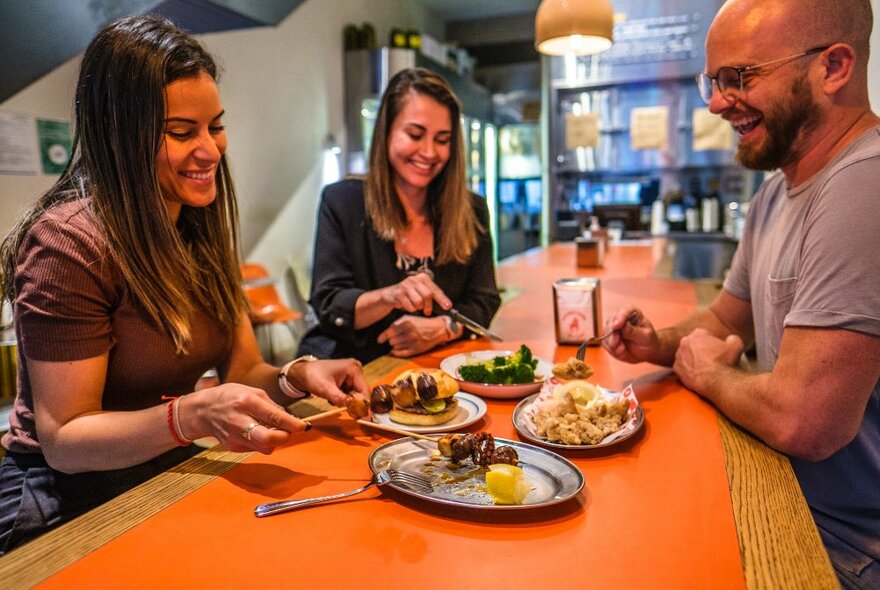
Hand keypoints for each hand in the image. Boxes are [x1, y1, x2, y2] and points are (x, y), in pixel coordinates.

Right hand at [182, 383, 307, 454]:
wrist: (202, 411)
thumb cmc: (229, 396)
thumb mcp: (251, 391)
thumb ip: (271, 405)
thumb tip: (289, 419)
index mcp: (246, 402)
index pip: (274, 417)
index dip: (292, 424)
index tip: (303, 426)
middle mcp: (239, 421)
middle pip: (268, 439)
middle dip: (284, 437)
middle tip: (289, 431)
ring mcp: (234, 437)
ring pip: (265, 448)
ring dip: (275, 441)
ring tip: (273, 430)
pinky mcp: (232, 447)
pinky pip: (255, 449)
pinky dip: (262, 442)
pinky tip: (258, 432)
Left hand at [286, 358, 369, 407]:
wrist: (302, 373)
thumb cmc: (312, 376)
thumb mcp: (326, 389)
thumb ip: (340, 399)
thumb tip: (354, 410)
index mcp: (353, 368)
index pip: (364, 390)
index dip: (364, 405)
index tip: (364, 418)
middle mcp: (355, 370)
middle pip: (361, 393)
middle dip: (353, 403)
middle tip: (345, 411)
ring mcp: (352, 375)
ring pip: (355, 395)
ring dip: (347, 402)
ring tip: (332, 399)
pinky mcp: (347, 380)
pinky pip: (350, 394)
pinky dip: (343, 399)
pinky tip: (332, 397)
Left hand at [377, 314, 446, 356]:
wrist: (437, 329)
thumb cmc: (422, 323)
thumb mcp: (409, 318)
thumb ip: (397, 323)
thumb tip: (386, 333)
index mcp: (406, 324)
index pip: (389, 332)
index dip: (382, 337)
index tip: (379, 340)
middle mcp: (409, 333)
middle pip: (391, 341)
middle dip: (391, 340)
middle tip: (395, 338)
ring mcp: (413, 343)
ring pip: (395, 347)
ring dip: (395, 346)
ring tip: (400, 342)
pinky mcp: (416, 350)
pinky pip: (402, 354)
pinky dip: (397, 352)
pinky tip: (396, 350)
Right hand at [381, 273, 450, 315]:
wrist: (391, 295)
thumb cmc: (410, 295)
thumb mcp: (422, 292)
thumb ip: (434, 296)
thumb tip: (447, 305)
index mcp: (423, 278)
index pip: (435, 289)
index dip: (442, 299)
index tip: (448, 306)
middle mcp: (414, 279)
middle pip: (427, 295)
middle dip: (428, 306)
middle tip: (427, 312)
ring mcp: (405, 285)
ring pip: (418, 302)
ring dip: (418, 308)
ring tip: (415, 306)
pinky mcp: (398, 293)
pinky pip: (410, 306)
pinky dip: (410, 309)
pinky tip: (407, 305)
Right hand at [603, 307, 657, 362]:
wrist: (646, 352)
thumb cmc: (648, 341)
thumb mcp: (645, 337)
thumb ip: (634, 331)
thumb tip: (624, 325)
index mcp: (633, 313)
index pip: (625, 310)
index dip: (620, 317)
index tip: (616, 326)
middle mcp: (621, 317)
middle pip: (611, 321)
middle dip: (613, 334)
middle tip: (616, 344)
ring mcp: (613, 327)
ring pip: (606, 332)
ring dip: (612, 344)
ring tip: (622, 351)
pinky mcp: (609, 337)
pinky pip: (605, 343)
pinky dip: (611, 349)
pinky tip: (620, 352)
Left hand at [673, 328, 743, 392]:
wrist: (715, 381)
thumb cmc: (725, 362)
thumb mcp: (736, 344)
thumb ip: (732, 338)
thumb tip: (730, 339)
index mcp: (698, 333)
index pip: (703, 334)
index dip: (710, 341)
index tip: (715, 349)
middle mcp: (685, 342)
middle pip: (692, 343)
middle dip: (699, 349)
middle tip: (709, 358)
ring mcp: (679, 355)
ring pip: (685, 355)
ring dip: (692, 359)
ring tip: (703, 368)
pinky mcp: (676, 368)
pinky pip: (681, 367)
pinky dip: (687, 370)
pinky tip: (697, 374)